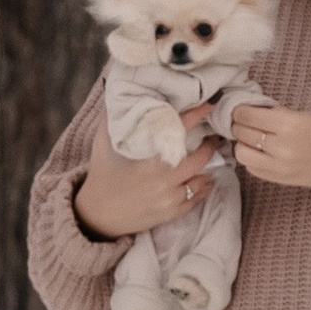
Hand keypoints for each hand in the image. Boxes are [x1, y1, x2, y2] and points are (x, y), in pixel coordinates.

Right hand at [71, 105, 221, 239]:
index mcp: (149, 160)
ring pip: (201, 180)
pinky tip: (205, 178)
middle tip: (212, 135)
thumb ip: (111, 118)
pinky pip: (196, 198)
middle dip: (209, 145)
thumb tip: (116, 94)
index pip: (179, 131)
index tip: (209, 104)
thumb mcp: (102, 144)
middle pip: (200, 158)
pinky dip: (203, 187)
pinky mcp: (171, 213)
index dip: (196, 115)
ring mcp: (169, 198)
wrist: (97, 215)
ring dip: (208, 167)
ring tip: (211, 156)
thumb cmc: (101, 176)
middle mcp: (163, 180)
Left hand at [223, 103, 310, 211]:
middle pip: (242, 133)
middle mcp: (281, 147)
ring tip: (251, 138)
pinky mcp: (280, 180)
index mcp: (290, 125)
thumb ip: (279, 115)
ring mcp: (279, 167)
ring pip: (241, 154)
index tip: (241, 109)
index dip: (240, 110)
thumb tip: (256, 111)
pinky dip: (250, 159)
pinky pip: (252, 169)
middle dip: (239, 125)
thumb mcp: (306, 115)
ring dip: (242, 143)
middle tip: (245, 121)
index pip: (247, 116)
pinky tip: (259, 152)